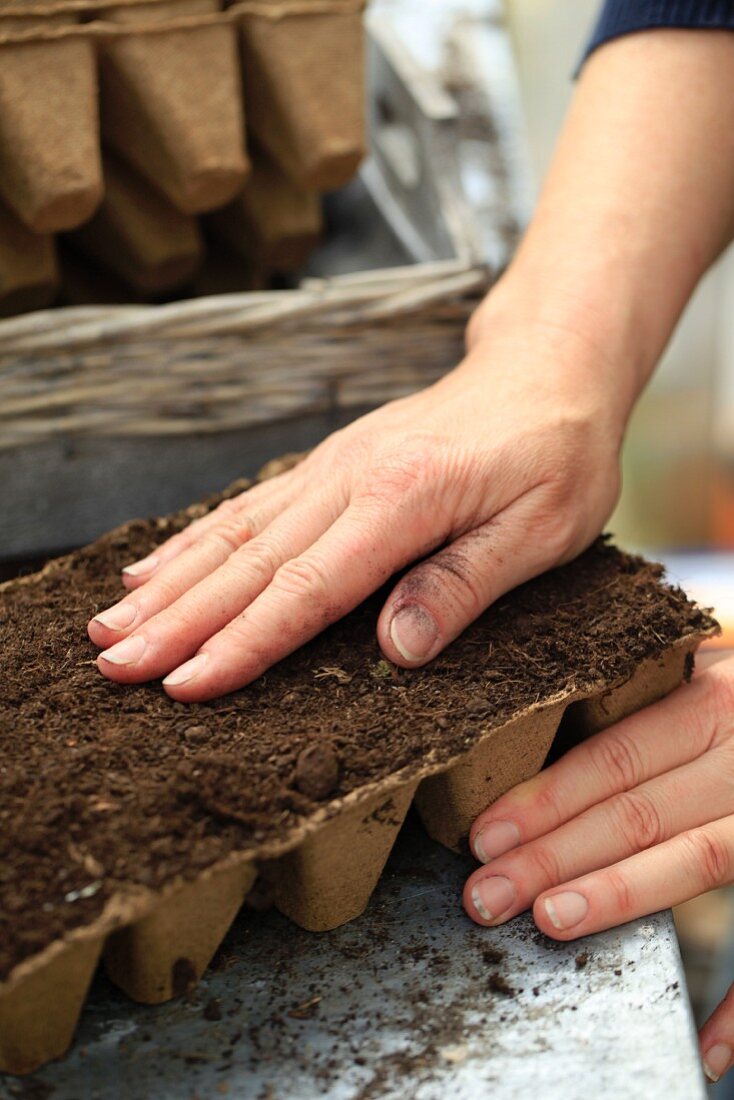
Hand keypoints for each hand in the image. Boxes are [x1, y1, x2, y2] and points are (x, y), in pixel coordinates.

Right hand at [87, 315, 625, 700]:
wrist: (546, 368)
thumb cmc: (557, 453)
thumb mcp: (541, 529)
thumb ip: (463, 585)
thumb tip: (395, 651)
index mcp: (404, 501)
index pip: (308, 589)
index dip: (243, 643)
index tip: (184, 684)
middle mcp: (351, 479)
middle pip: (250, 562)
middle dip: (177, 620)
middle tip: (112, 666)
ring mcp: (332, 468)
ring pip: (234, 533)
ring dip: (169, 583)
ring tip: (109, 626)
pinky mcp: (329, 466)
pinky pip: (249, 508)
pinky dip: (194, 542)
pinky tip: (155, 569)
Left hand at [463, 655, 733, 1083]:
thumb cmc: (729, 700)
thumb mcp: (690, 675)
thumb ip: (634, 706)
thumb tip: (522, 743)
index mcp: (709, 696)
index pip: (615, 755)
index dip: (546, 799)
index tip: (485, 836)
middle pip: (640, 812)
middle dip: (554, 857)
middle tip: (488, 893)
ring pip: (697, 858)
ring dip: (618, 897)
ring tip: (550, 921)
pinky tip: (708, 1047)